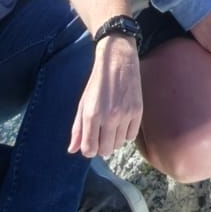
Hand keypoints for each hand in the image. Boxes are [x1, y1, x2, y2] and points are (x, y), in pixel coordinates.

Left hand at [69, 37, 143, 155]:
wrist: (118, 61)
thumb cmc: (98, 83)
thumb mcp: (83, 103)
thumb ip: (78, 128)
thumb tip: (72, 150)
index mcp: (92, 114)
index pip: (89, 149)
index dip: (89, 149)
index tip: (90, 142)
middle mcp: (109, 117)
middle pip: (105, 150)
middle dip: (101, 146)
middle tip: (101, 134)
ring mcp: (125, 115)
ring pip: (119, 144)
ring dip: (114, 139)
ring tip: (112, 126)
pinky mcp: (138, 112)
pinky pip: (131, 136)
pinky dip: (126, 133)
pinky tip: (122, 122)